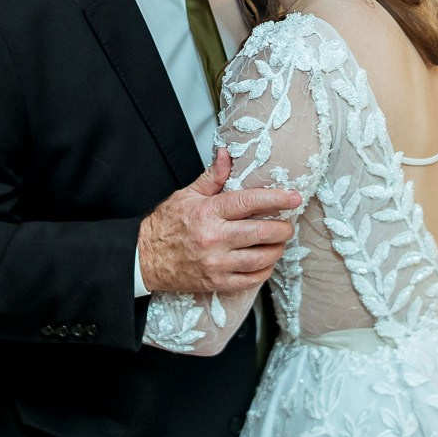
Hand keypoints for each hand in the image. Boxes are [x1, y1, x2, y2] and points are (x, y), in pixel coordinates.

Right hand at [138, 148, 300, 294]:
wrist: (144, 258)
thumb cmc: (165, 226)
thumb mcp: (187, 195)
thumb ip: (212, 177)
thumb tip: (226, 155)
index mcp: (208, 212)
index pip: (249, 201)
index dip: (276, 198)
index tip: (293, 197)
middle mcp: (214, 238)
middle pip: (262, 232)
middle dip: (283, 228)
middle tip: (288, 223)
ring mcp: (217, 263)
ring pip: (261, 258)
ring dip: (276, 250)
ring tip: (277, 242)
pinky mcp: (217, 282)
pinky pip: (251, 279)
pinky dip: (264, 270)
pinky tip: (265, 261)